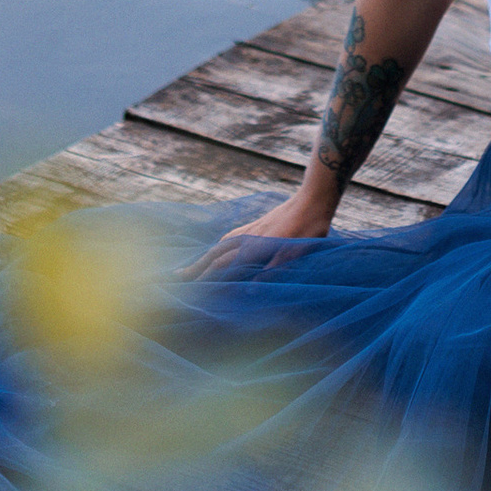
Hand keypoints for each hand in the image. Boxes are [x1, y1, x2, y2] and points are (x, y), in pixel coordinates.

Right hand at [191, 178, 332, 277]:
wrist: (313, 199)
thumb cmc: (308, 229)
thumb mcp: (295, 253)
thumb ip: (272, 270)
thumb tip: (251, 289)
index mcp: (254, 247)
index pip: (222, 266)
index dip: (206, 279)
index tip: (191, 291)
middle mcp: (247, 237)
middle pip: (214, 254)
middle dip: (196, 267)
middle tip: (177, 277)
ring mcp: (250, 229)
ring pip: (221, 245)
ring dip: (205, 257)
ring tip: (193, 266)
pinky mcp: (257, 224)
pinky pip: (230, 238)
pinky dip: (219, 246)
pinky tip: (221, 248)